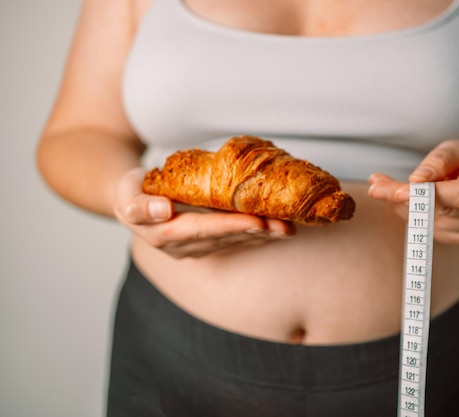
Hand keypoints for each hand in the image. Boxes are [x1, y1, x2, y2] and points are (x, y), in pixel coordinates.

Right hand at [113, 168, 295, 256]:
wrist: (133, 199)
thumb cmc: (132, 192)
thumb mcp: (126, 195)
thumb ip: (138, 205)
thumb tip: (162, 210)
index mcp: (164, 234)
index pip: (202, 230)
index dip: (229, 227)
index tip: (256, 222)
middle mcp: (185, 246)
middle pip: (225, 239)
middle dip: (256, 234)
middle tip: (284, 227)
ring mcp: (198, 247)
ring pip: (235, 242)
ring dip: (264, 237)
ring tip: (289, 228)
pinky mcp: (210, 242)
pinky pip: (237, 239)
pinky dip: (259, 234)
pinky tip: (280, 229)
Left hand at [368, 140, 458, 243]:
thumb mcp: (457, 148)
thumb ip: (438, 161)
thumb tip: (415, 181)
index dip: (427, 196)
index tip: (395, 190)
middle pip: (441, 212)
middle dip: (403, 199)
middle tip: (376, 185)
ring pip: (431, 225)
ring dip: (402, 208)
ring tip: (383, 188)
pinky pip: (430, 233)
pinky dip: (411, 217)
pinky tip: (400, 201)